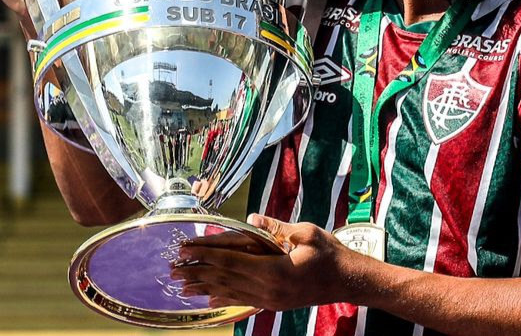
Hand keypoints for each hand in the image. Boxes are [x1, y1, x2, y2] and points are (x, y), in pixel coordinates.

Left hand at [173, 214, 370, 312]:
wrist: (347, 280)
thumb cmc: (329, 253)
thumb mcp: (306, 233)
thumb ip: (276, 227)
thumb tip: (250, 218)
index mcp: (274, 270)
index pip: (231, 260)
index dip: (206, 253)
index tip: (185, 248)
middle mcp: (268, 288)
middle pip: (225, 278)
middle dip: (197, 272)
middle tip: (173, 268)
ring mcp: (270, 298)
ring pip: (230, 292)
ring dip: (204, 287)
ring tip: (182, 285)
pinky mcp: (273, 302)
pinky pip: (243, 300)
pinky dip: (223, 298)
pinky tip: (209, 298)